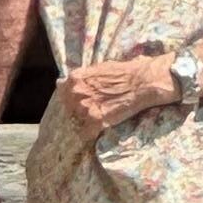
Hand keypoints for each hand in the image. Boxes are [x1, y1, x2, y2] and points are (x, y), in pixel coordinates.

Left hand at [55, 53, 176, 137]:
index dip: (71, 99)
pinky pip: (86, 134)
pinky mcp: (96, 120)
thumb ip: (80, 78)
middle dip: (78, 112)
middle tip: (93, 111)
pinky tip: (99, 130)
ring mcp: (85, 107)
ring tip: (100, 119)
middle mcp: (76, 93)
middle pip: (69, 109)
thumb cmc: (124, 72)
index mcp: (75, 79)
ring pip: (77, 122)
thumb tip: (59, 83)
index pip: (62, 94)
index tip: (81, 102)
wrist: (142, 82)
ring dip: (86, 123)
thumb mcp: (98, 68)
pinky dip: (92, 134)